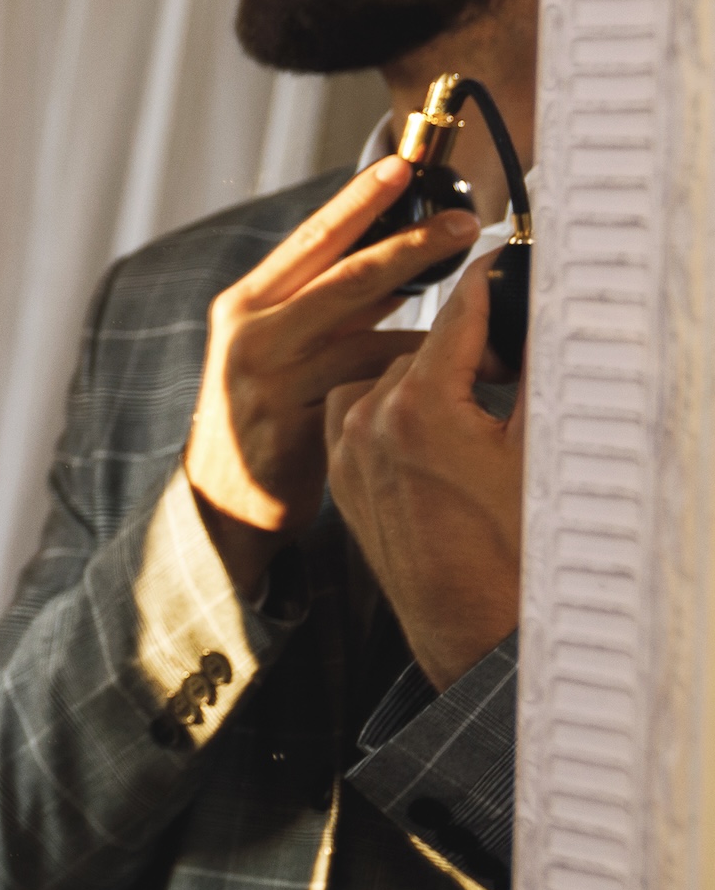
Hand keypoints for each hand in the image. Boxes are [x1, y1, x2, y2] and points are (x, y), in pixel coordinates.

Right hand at [182, 158, 476, 592]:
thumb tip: (403, 259)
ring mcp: (265, 372)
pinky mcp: (289, 416)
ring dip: (432, 316)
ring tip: (485, 304)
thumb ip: (332, 307)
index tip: (402, 165)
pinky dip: (413, 371)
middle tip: (465, 221)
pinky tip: (450, 371)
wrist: (225, 493)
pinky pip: (367, 382)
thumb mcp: (288, 346)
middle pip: (342, 273)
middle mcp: (250, 327)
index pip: (312, 237)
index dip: (358, 200)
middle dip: (410, 242)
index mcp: (247, 300)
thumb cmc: (271, 411)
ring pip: (363, 328)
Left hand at [325, 260, 522, 688]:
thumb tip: (546, 310)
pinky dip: (396, 410)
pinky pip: (361, 417)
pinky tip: (440, 428)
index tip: (507, 255)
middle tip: (513, 350)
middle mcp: (368, 421)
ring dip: (428, 379)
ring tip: (481, 402)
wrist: (475, 633)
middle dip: (467, 343)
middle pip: (422, 347)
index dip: (491, 282)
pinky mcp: (343, 478)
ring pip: (387, 380)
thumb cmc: (521, 550)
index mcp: (419, 405)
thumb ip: (539, 368)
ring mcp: (348, 451)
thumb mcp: (542, 448)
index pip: (460, 314)